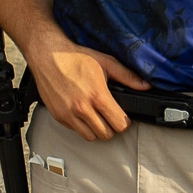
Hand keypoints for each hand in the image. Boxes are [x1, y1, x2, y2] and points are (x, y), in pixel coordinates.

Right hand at [32, 36, 149, 141]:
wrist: (47, 55)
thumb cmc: (74, 57)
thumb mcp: (105, 62)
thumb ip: (127, 76)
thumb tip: (145, 85)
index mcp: (97, 95)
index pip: (119, 124)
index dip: (124, 122)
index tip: (122, 117)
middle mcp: (82, 108)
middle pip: (106, 134)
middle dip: (111, 127)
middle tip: (110, 117)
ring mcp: (68, 113)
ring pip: (90, 137)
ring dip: (96, 130)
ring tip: (97, 118)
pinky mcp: (58, 116)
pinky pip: (75, 131)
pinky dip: (81, 126)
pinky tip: (82, 114)